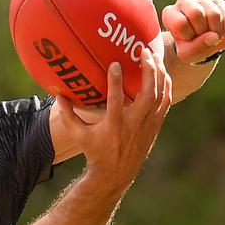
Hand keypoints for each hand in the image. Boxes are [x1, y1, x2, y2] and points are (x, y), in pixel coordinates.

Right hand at [55, 49, 171, 188]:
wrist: (115, 173)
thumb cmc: (94, 150)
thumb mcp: (77, 135)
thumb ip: (67, 115)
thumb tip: (58, 95)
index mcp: (113, 126)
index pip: (116, 100)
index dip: (116, 81)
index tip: (115, 63)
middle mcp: (133, 125)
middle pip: (147, 95)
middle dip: (149, 71)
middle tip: (144, 52)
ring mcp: (147, 126)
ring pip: (160, 96)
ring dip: (159, 75)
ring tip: (154, 56)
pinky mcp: (155, 126)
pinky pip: (165, 102)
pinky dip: (165, 86)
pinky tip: (162, 73)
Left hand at [162, 0, 224, 63]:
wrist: (201, 46)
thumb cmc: (188, 48)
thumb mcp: (187, 54)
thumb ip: (196, 48)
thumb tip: (215, 37)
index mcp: (169, 13)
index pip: (180, 22)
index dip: (188, 36)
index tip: (187, 41)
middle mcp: (184, 2)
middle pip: (196, 13)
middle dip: (202, 32)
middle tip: (201, 40)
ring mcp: (202, 0)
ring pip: (214, 14)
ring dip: (216, 33)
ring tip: (212, 41)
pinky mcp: (219, 3)